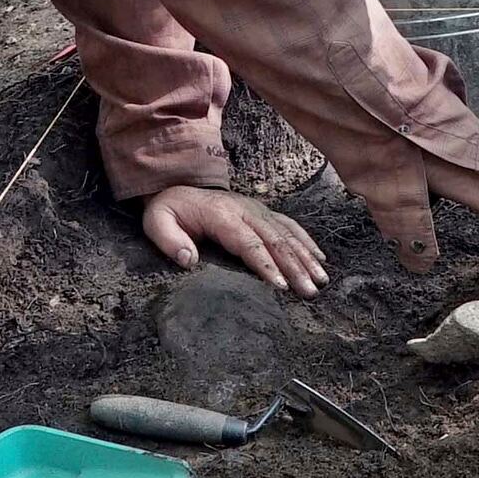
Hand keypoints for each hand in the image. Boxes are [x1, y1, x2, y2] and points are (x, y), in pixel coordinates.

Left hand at [140, 186, 329, 296]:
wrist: (178, 186)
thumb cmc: (169, 210)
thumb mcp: (157, 221)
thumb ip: (169, 239)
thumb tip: (188, 258)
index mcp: (222, 215)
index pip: (248, 242)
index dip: (266, 264)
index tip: (280, 285)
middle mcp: (246, 211)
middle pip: (275, 240)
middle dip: (295, 267)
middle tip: (309, 292)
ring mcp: (258, 210)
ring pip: (287, 234)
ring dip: (306, 257)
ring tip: (321, 280)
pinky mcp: (264, 212)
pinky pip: (290, 226)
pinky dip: (307, 242)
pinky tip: (321, 259)